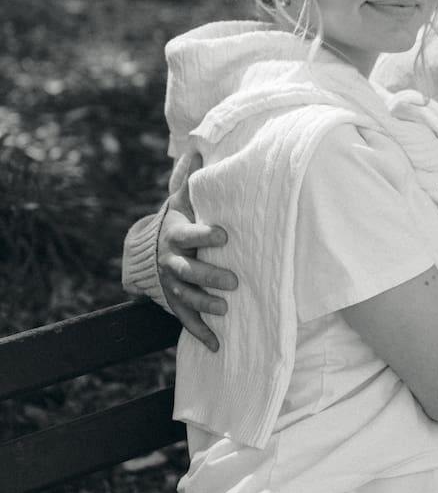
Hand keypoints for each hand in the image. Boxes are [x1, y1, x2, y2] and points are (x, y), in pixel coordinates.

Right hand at [158, 154, 237, 351]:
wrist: (149, 250)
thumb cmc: (177, 221)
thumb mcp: (181, 199)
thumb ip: (189, 179)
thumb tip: (198, 146)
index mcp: (176, 234)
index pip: (189, 234)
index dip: (205, 234)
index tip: (225, 234)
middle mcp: (173, 261)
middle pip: (188, 270)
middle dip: (210, 276)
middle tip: (233, 280)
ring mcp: (173, 284)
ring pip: (187, 297)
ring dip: (205, 305)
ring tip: (225, 311)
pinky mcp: (176, 302)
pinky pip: (186, 319)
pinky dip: (201, 334)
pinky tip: (217, 346)